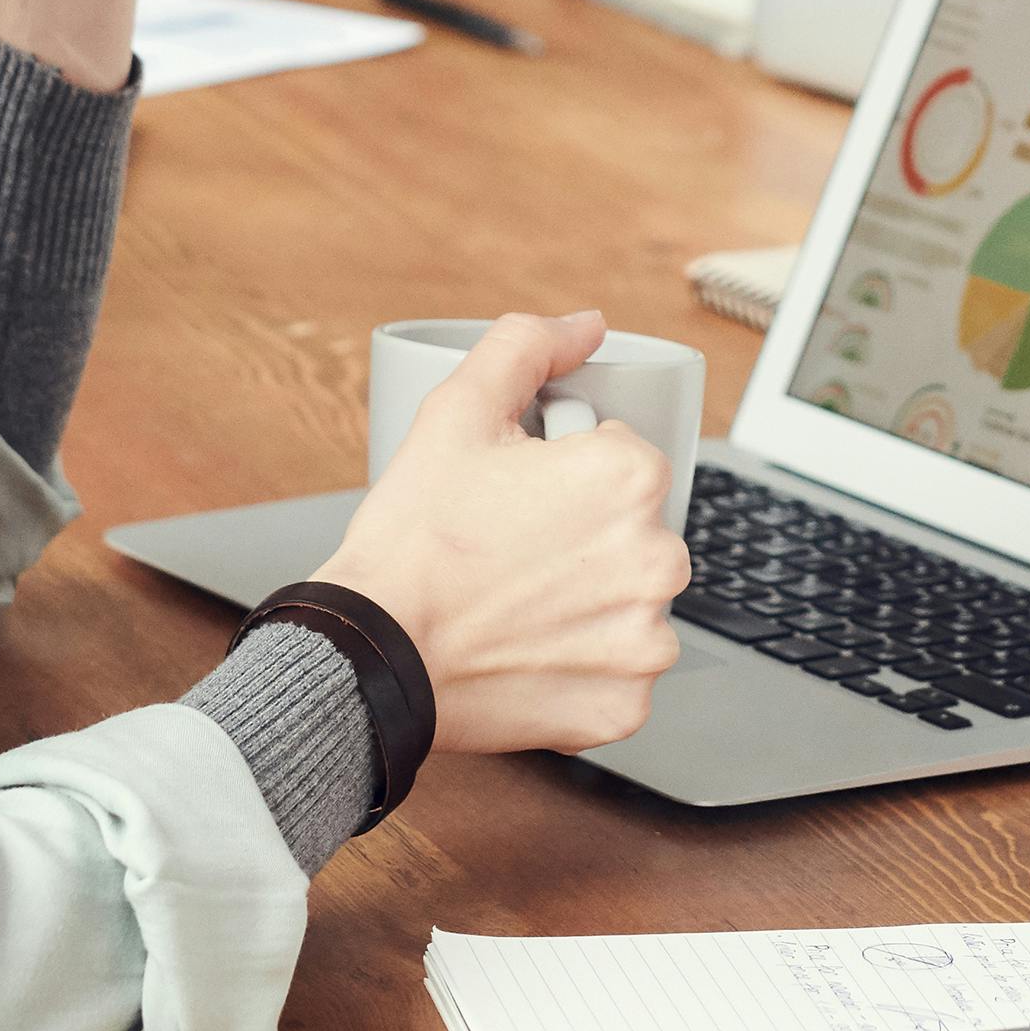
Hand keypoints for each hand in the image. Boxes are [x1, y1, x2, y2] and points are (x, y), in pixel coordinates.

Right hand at [308, 312, 686, 756]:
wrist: (372, 654)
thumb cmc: (412, 540)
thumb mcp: (455, 412)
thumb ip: (526, 347)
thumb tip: (583, 326)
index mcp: (629, 478)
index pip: (622, 458)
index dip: (565, 473)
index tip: (521, 499)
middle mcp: (657, 558)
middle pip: (633, 532)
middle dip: (583, 537)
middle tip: (511, 552)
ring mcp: (644, 639)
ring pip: (629, 603)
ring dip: (588, 603)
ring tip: (515, 605)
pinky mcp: (625, 704)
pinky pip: (618, 673)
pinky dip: (581, 666)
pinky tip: (527, 652)